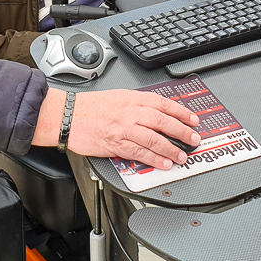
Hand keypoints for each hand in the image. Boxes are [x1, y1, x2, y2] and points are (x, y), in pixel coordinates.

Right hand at [32, 89, 200, 169]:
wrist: (67, 115)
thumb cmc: (88, 107)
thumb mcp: (116, 97)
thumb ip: (135, 104)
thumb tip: (155, 113)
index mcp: (131, 98)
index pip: (163, 104)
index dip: (181, 112)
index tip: (193, 119)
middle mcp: (130, 112)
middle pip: (163, 121)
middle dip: (182, 131)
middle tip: (194, 138)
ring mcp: (123, 128)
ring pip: (154, 138)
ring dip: (171, 148)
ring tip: (182, 156)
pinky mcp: (115, 144)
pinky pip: (139, 152)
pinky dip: (154, 158)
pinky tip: (164, 163)